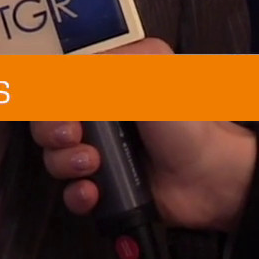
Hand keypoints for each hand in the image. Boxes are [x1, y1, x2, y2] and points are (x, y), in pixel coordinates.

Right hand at [30, 39, 257, 233]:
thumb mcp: (149, 73)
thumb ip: (104, 65)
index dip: (50, 92)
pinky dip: (76, 193)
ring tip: (91, 165)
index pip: (59, 80)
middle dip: (51, 129)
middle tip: (73, 136)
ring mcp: (100, 151)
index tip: (60, 104)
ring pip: (54, 156)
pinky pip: (70, 191)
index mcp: (109, 79)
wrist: (209, 178)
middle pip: (48, 119)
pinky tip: (93, 193)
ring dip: (64, 162)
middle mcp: (99, 114)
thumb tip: (60, 73)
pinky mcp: (104, 187)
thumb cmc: (184, 121)